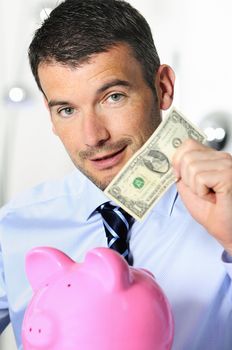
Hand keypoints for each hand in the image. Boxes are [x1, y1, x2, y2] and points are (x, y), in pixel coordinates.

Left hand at [172, 139, 231, 253]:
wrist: (228, 231)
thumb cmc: (213, 212)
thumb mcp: (189, 187)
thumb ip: (182, 171)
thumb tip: (171, 159)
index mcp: (214, 158)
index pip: (188, 144)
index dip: (178, 160)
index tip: (179, 176)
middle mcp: (223, 158)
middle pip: (187, 156)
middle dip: (186, 179)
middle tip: (201, 191)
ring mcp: (227, 165)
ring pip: (191, 166)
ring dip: (195, 188)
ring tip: (209, 195)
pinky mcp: (228, 175)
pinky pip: (200, 178)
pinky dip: (202, 193)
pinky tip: (214, 198)